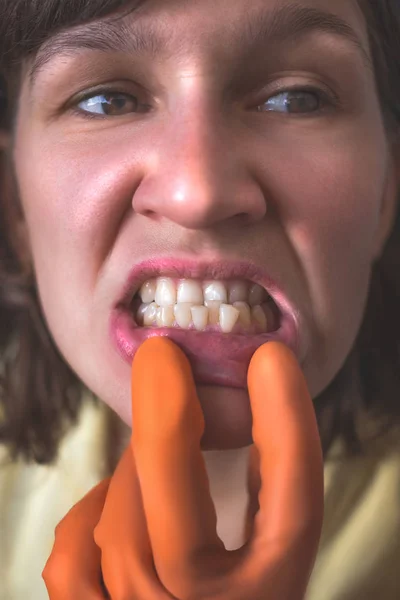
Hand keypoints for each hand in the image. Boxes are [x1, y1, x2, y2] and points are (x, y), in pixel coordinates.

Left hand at [43, 338, 323, 598]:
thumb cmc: (235, 584)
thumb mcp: (267, 548)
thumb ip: (263, 487)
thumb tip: (230, 398)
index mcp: (272, 589)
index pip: (293, 503)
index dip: (286, 422)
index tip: (270, 357)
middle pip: (182, 518)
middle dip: (166, 419)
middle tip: (160, 354)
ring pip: (119, 528)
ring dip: (133, 472)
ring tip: (152, 454)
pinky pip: (73, 559)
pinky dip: (88, 517)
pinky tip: (111, 507)